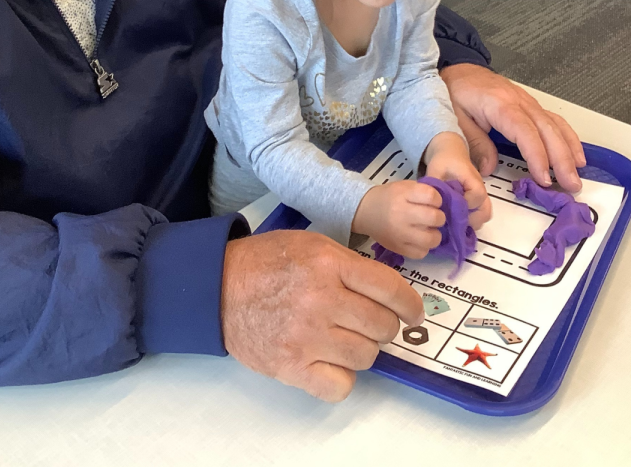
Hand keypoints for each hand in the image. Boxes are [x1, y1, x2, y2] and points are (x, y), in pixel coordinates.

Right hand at [221, 230, 423, 401]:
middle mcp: (321, 299)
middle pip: (382, 326)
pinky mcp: (290, 366)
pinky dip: (340, 377)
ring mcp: (306, 336)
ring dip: (361, 350)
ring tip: (342, 338)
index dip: (410, 305)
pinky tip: (328, 361)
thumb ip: (349, 264)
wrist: (217, 286)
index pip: (391, 290)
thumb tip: (389, 292)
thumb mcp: (312, 244)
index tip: (412, 313)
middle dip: (383, 326)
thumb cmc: (267, 262)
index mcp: (329, 264)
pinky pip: (340, 386)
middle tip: (367, 322)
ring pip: (366, 356)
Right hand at [352, 180, 446, 258]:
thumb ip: (424, 191)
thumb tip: (447, 202)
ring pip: (432, 239)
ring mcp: (399, 234)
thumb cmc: (389, 197)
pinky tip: (419, 240)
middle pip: (435, 218)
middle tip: (434, 217)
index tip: (433, 201)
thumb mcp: (405, 186)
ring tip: (429, 230)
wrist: (365, 211)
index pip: (432, 196)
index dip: (437, 199)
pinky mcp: (398, 248)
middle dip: (439, 217)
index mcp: (403, 195)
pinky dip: (424, 247)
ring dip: (435, 235)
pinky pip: (422, 253)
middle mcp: (401, 214)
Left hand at [423, 131, 491, 229]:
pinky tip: (456, 222)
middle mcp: (480, 189)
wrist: (451, 154)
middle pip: (485, 211)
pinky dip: (471, 221)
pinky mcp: (476, 203)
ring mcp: (480, 197)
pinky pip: (479, 215)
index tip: (452, 206)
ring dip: (471, 222)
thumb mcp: (436, 170)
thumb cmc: (444, 161)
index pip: (477, 195)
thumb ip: (434, 185)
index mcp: (472, 179)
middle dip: (471, 220)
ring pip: (484, 215)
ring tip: (455, 223)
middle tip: (454, 221)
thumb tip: (432, 203)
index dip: (466, 204)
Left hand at [440, 64, 586, 190]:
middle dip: (562, 159)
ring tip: (577, 172)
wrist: (458, 69)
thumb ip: (474, 143)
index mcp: (500, 104)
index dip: (537, 157)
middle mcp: (519, 101)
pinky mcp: (530, 104)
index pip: (526, 132)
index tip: (544, 178)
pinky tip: (574, 152)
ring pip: (555, 125)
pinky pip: (553, 120)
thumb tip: (489, 168)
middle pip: (547, 130)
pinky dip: (567, 137)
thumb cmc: (455, 92)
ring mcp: (527, 101)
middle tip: (570, 184)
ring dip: (569, 149)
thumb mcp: (455, 118)